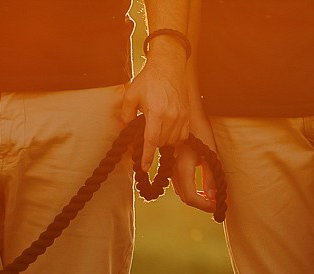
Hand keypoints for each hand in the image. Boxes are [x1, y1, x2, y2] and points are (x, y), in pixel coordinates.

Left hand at [121, 48, 190, 172]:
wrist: (168, 66)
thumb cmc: (149, 79)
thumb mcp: (130, 95)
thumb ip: (126, 114)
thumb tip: (126, 128)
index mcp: (156, 112)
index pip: (151, 141)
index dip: (147, 157)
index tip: (144, 168)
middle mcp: (171, 116)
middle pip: (161, 143)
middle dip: (152, 143)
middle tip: (146, 133)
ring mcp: (182, 116)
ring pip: (172, 141)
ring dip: (163, 140)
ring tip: (156, 129)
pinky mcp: (187, 115)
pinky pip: (182, 136)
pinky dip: (175, 137)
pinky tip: (167, 130)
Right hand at [169, 110, 220, 213]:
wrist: (187, 114)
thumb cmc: (200, 131)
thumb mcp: (209, 155)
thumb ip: (210, 177)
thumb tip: (212, 196)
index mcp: (183, 169)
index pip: (191, 197)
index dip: (204, 205)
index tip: (216, 207)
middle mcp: (174, 171)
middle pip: (186, 197)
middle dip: (201, 203)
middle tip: (215, 203)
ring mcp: (171, 168)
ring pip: (182, 191)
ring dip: (196, 196)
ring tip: (211, 195)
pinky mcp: (172, 164)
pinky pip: (179, 183)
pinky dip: (191, 189)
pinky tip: (201, 185)